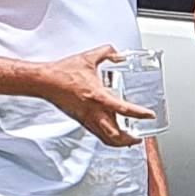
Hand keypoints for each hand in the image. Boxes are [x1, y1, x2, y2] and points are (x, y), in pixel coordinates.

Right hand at [38, 46, 152, 148]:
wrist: (45, 81)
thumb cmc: (63, 72)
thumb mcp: (88, 57)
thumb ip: (107, 52)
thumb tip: (119, 54)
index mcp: (97, 96)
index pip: (123, 109)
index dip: (139, 114)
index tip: (149, 115)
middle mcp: (93, 111)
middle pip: (114, 134)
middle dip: (129, 139)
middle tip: (139, 137)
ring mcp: (86, 118)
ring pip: (105, 138)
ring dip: (119, 142)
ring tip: (129, 140)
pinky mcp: (80, 120)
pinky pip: (96, 133)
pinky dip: (107, 137)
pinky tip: (112, 133)